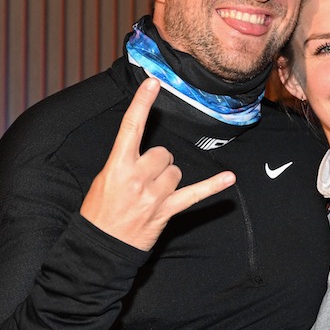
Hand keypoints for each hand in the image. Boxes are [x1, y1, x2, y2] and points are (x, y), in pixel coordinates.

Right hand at [80, 78, 235, 249]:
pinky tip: (229, 178)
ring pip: (176, 170)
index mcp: (117, 165)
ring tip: (151, 195)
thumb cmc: (100, 211)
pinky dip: (213, 186)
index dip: (142, 103)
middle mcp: (136, 177)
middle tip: (143, 181)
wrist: (100, 247)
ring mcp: (153, 194)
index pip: (131, 127)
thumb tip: (145, 152)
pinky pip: (194, 194)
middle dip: (158, 163)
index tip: (153, 82)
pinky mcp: (166, 210)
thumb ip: (125, 161)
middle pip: (163, 153)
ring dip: (168, 179)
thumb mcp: (103, 179)